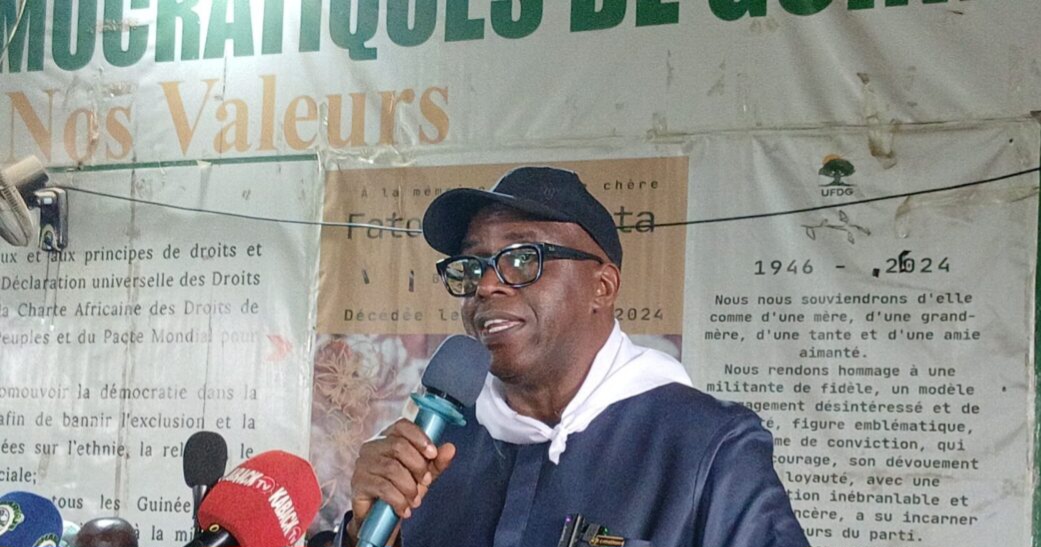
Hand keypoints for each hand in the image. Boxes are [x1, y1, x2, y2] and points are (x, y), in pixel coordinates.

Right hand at [346, 419, 456, 543]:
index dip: (419, 437)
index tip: (433, 454)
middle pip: (398, 446)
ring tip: (415, 500)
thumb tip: (450, 448)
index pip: (402, 426)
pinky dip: (399, 499)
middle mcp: (372, 446)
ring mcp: (363, 463)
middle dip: (418, 466)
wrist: (379, 516)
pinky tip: (404, 509)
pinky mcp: (358, 482)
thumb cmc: (399, 488)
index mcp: (387, 437)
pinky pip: (383, 487)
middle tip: (426, 482)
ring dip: (409, 487)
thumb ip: (436, 462)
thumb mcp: (422, 474)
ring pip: (392, 468)